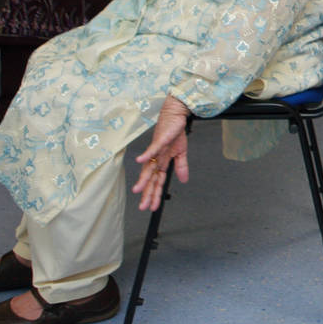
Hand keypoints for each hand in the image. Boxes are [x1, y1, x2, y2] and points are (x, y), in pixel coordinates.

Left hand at [132, 95, 190, 211]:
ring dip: (143, 179)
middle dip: (147, 193)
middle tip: (143, 207)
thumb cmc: (175, 132)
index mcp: (162, 162)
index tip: (152, 207)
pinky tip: (140, 161)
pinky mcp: (158, 140)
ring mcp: (156, 150)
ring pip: (149, 167)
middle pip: (151, 179)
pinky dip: (146, 155)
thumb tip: (184, 180)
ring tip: (138, 190)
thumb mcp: (182, 152)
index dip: (155, 194)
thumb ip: (181, 167)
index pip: (158, 181)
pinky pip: (151, 149)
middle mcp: (156, 158)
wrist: (175, 116)